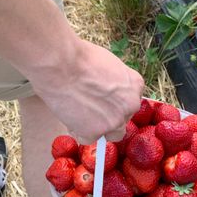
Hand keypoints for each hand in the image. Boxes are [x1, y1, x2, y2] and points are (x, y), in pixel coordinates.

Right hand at [29, 38, 144, 142]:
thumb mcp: (109, 64)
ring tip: (79, 114)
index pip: (130, 102)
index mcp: (135, 86)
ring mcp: (114, 121)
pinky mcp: (95, 133)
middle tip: (88, 107)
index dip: (114, 102)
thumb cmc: (79, 58)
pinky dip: (77, 131)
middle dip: (108, 116)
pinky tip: (68, 115)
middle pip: (122, 119)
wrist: (61, 64)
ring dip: (98, 128)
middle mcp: (130, 105)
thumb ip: (115, 81)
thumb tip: (108, 92)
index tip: (102, 99)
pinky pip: (87, 138)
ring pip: (110, 134)